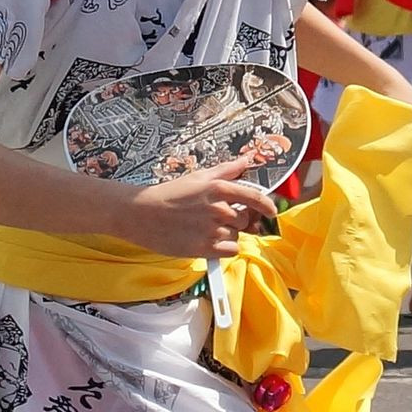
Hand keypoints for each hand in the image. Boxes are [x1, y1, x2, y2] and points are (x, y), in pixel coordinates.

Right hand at [117, 159, 284, 257]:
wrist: (141, 213)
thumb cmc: (168, 194)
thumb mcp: (198, 176)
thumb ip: (226, 169)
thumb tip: (246, 161)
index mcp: (219, 188)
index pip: (255, 197)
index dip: (266, 205)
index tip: (271, 210)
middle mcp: (219, 209)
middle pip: (245, 219)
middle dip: (236, 220)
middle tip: (215, 218)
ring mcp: (212, 229)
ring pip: (236, 236)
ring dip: (226, 234)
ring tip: (204, 228)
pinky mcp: (204, 248)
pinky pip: (230, 251)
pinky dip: (223, 249)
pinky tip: (207, 241)